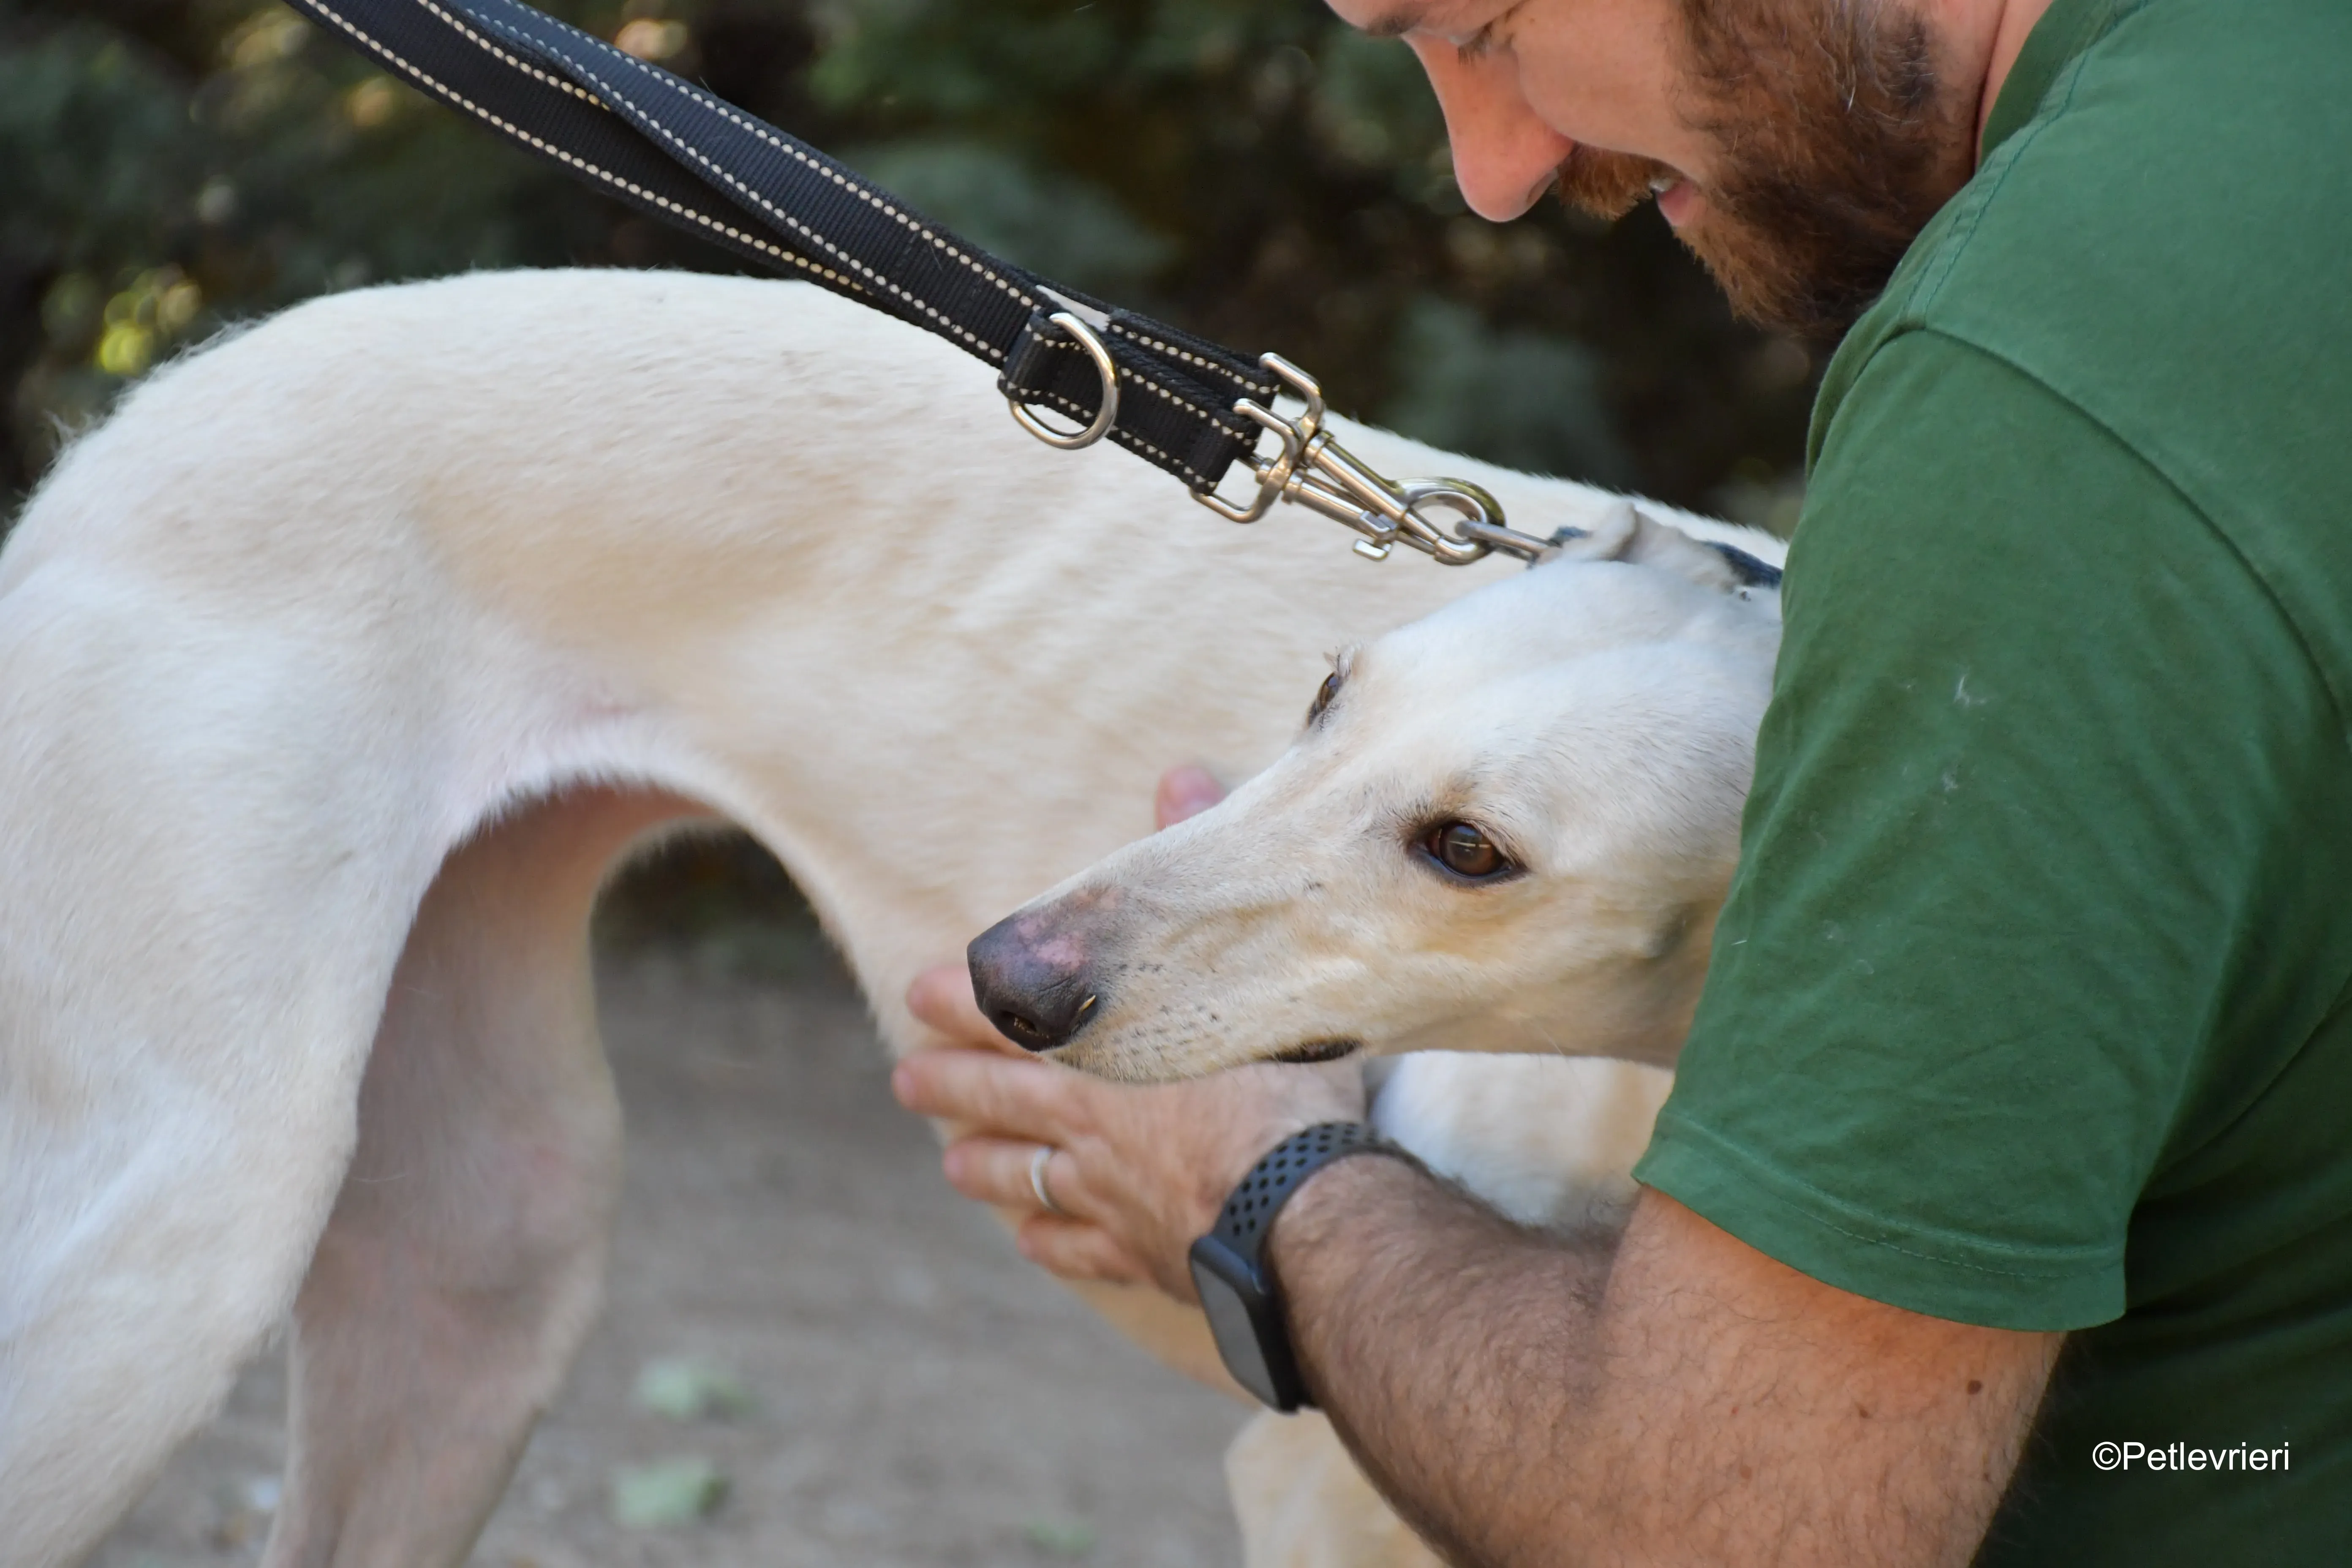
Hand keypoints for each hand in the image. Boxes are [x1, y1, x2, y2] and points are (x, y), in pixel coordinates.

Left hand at [892, 764, 1366, 1299]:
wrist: (1302, 1210)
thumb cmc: (1276, 1083)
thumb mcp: (1237, 958)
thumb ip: (1194, 866)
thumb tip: (1180, 777)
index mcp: (1100, 1050)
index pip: (1008, 1012)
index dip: (961, 998)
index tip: (919, 990)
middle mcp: (1088, 1122)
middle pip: (998, 1097)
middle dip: (947, 1084)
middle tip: (905, 1080)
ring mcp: (1110, 1195)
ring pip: (1026, 1178)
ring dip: (986, 1167)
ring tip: (951, 1164)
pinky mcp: (1141, 1253)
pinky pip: (1081, 1249)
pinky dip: (1051, 1240)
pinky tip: (1032, 1238)